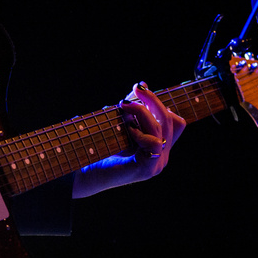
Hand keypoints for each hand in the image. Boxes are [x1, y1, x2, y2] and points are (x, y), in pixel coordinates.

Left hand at [72, 82, 185, 197]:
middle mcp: (161, 157)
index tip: (139, 91)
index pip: (175, 121)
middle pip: (172, 121)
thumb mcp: (119, 124)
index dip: (159, 103)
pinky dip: (140, 132)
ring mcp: (156, 165)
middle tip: (137, 88)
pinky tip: (127, 129)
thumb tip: (142, 84)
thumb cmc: (96, 148)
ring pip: (161, 128)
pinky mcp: (146, 170)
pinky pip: (153, 143)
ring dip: (143, 112)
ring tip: (123, 105)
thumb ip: (132, 109)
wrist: (82, 174)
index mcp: (158, 147)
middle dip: (154, 100)